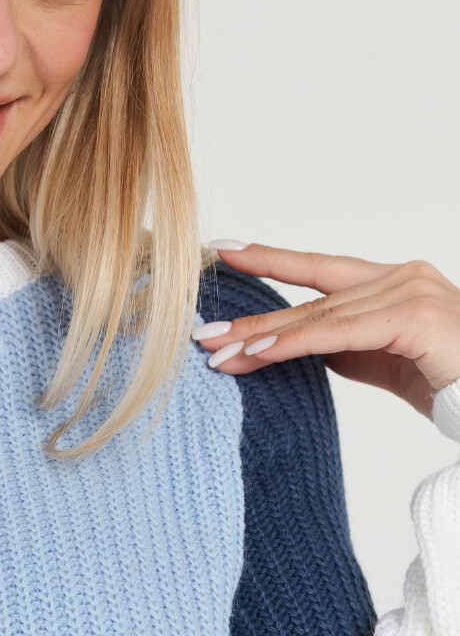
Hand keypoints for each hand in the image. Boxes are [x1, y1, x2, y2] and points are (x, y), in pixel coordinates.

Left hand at [193, 244, 459, 418]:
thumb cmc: (448, 384)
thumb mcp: (383, 361)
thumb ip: (343, 344)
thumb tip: (291, 342)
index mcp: (396, 280)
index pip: (321, 269)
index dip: (272, 258)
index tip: (224, 251)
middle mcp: (403, 275)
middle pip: (312, 297)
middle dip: (253, 319)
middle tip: (202, 332)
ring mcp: (411, 291)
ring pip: (318, 316)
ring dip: (262, 338)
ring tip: (217, 351)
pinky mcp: (413, 317)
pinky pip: (338, 333)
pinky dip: (293, 344)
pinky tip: (257, 353)